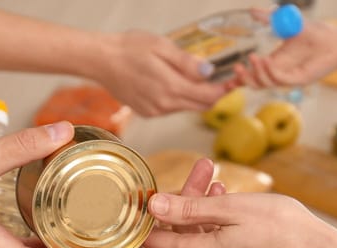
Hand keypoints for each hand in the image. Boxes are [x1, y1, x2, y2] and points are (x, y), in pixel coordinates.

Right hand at [93, 31, 226, 115]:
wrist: (101, 61)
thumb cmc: (129, 49)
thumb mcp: (162, 47)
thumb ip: (187, 62)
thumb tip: (209, 73)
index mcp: (170, 88)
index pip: (208, 96)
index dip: (224, 90)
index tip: (234, 81)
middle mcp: (164, 105)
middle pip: (200, 106)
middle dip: (214, 95)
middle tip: (223, 80)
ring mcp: (155, 111)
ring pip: (186, 107)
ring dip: (196, 96)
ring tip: (198, 78)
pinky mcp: (148, 112)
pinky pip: (172, 108)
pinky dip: (180, 98)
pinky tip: (175, 84)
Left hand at [144, 187, 336, 247]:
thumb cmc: (283, 230)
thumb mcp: (231, 209)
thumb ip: (188, 209)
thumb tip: (154, 206)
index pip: (155, 240)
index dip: (152, 214)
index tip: (154, 192)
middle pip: (182, 233)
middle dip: (188, 199)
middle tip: (203, 168)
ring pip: (201, 237)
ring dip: (206, 209)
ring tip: (220, 181)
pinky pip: (218, 246)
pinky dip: (220, 224)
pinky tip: (231, 203)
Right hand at [229, 15, 336, 89]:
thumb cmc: (317, 33)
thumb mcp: (287, 23)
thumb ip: (268, 18)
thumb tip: (251, 11)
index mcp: (275, 62)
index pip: (254, 73)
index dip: (241, 77)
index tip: (229, 73)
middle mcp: (280, 72)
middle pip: (256, 83)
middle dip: (244, 78)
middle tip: (237, 67)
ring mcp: (289, 77)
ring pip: (266, 83)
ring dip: (257, 72)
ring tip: (254, 58)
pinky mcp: (300, 79)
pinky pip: (281, 79)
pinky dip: (271, 72)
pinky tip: (267, 61)